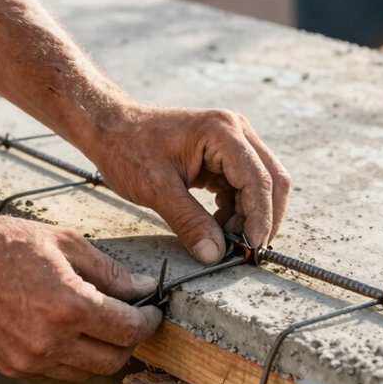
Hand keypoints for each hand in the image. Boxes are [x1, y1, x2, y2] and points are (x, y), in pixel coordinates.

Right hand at [0, 214, 162, 380]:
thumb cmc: (4, 243)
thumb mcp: (64, 242)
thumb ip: (109, 271)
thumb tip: (144, 289)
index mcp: (68, 305)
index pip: (128, 330)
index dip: (148, 321)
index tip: (153, 311)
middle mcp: (50, 340)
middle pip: (113, 360)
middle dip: (129, 340)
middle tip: (130, 318)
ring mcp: (29, 359)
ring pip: (87, 372)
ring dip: (100, 351)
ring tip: (97, 322)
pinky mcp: (12, 367)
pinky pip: (57, 372)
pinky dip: (71, 356)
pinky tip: (64, 329)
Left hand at [89, 104, 291, 264]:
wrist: (110, 128)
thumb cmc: (128, 149)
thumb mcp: (156, 190)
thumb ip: (189, 222)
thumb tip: (214, 255)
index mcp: (222, 132)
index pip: (258, 180)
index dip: (260, 218)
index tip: (251, 249)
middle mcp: (236, 131)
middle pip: (271, 180)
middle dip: (264, 218)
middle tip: (247, 250)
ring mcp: (232, 141)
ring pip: (261, 185)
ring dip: (250, 216)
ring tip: (226, 241)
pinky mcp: (224, 154)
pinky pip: (243, 186)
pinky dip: (237, 209)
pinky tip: (218, 227)